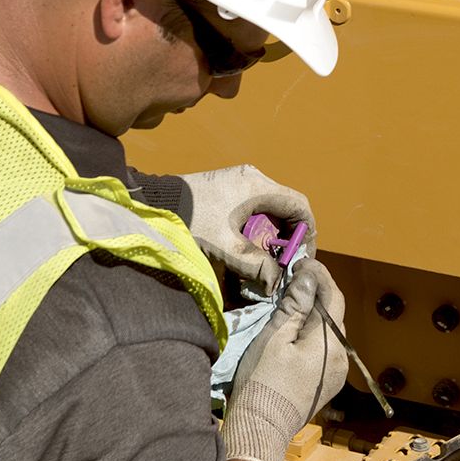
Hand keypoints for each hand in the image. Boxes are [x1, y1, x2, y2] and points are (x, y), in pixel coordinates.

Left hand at [182, 165, 316, 291]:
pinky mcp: (227, 186)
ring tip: (263, 258)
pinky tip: (244, 245)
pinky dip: (256, 226)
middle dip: (287, 236)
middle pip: (286, 207)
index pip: (300, 206)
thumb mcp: (224, 247)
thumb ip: (255, 265)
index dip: (307, 232)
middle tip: (281, 262)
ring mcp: (240, 179)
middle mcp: (254, 178)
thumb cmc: (190, 220)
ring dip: (271, 233)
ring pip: (269, 208)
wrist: (153, 202)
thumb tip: (276, 282)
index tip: (301, 256)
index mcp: (258, 187)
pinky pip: (254, 206)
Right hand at [222, 260, 348, 460]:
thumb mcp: (274, 337)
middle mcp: (341, 358)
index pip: (334, 297)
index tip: (303, 262)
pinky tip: (295, 331)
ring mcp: (336, 374)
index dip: (320, 275)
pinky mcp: (326, 384)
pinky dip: (312, 334)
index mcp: (331, 344)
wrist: (260, 429)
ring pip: (328, 332)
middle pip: (333, 315)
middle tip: (295, 278)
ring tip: (292, 301)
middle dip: (317, 293)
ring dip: (314, 314)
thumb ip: (295, 306)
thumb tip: (308, 278)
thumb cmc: (263, 381)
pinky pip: (324, 349)